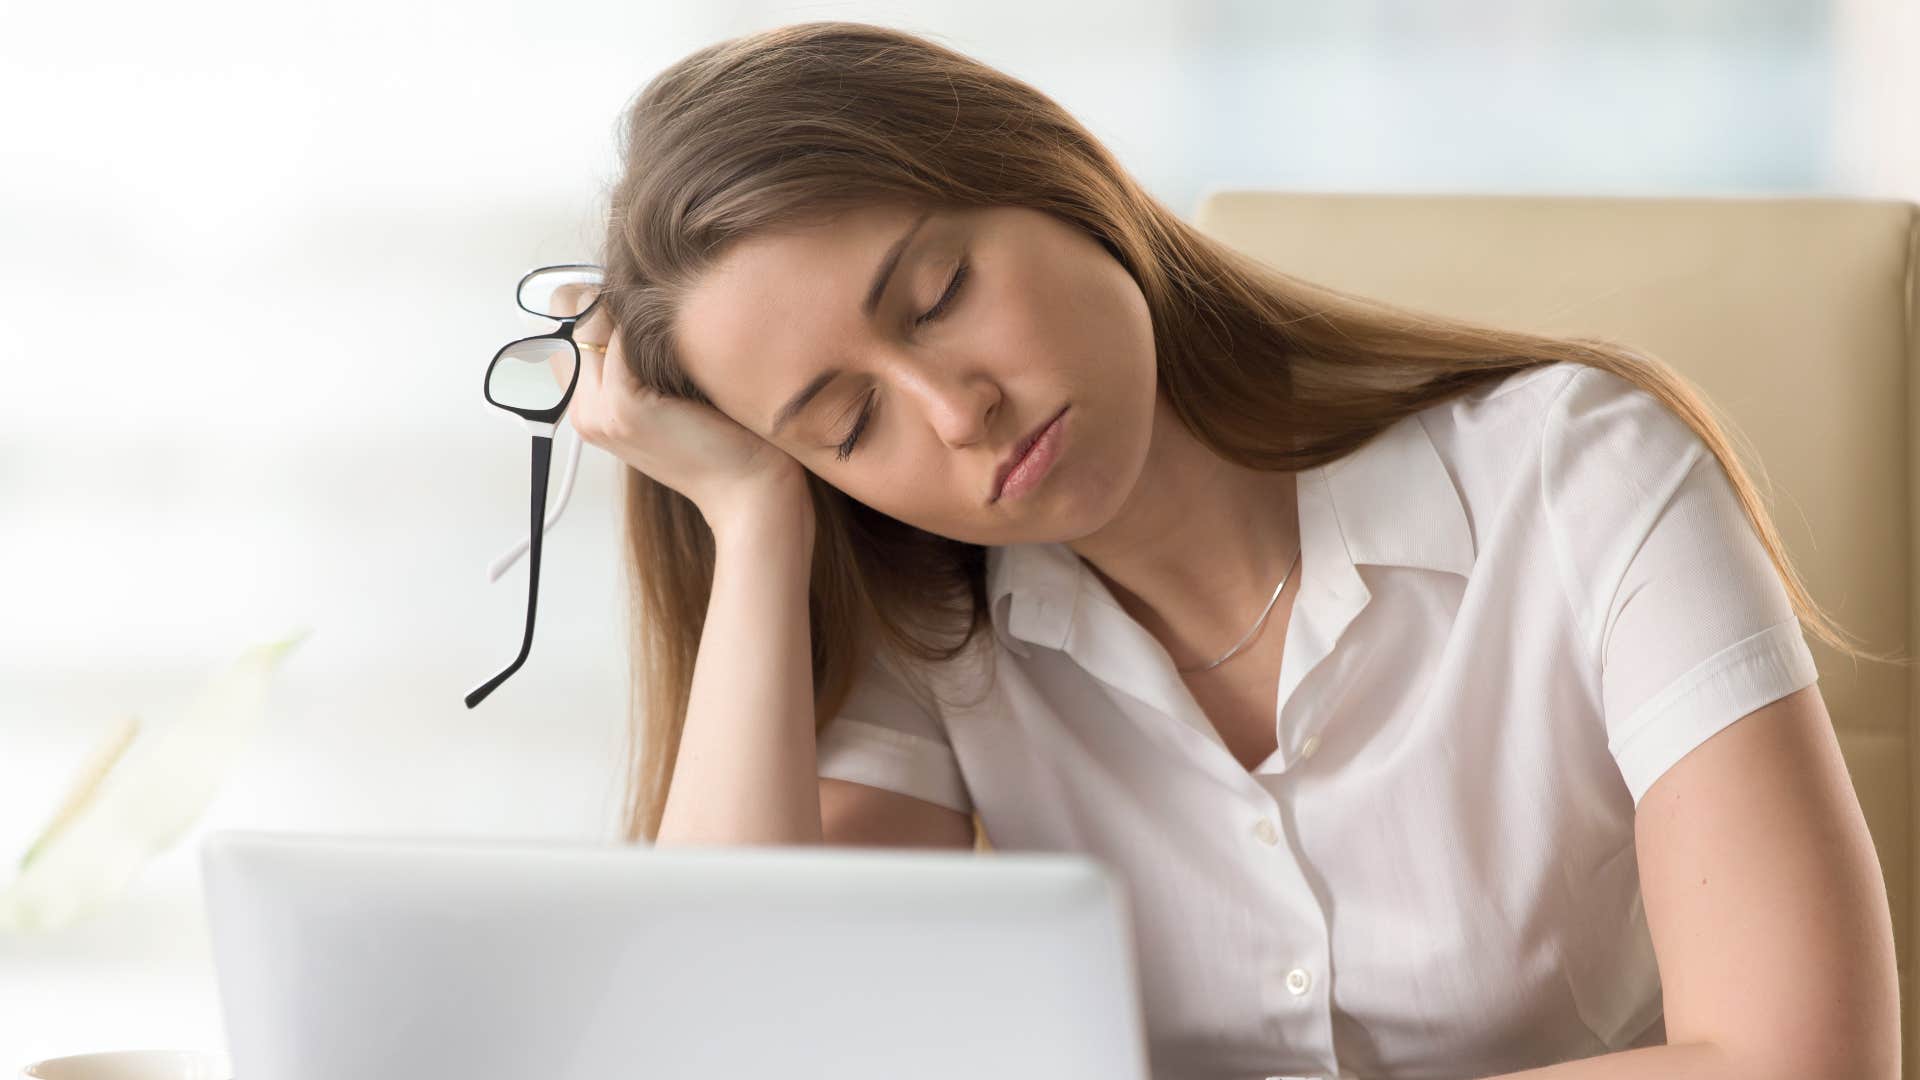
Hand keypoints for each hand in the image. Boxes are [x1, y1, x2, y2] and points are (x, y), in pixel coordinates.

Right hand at [568, 316, 812, 534]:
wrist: (749, 490)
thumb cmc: (724, 439)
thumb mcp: (674, 395)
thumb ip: (645, 359)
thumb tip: (642, 301)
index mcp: (589, 410)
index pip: (568, 330)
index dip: (598, 300)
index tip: (640, 293)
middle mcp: (583, 413)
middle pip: (570, 317)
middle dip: (608, 293)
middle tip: (657, 299)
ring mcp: (599, 412)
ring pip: (591, 320)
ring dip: (629, 304)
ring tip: (678, 317)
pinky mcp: (624, 408)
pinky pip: (621, 337)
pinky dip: (649, 323)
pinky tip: (688, 331)